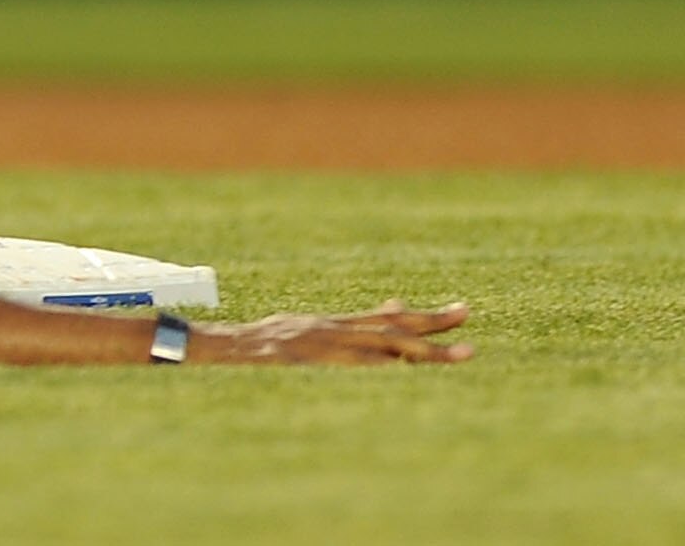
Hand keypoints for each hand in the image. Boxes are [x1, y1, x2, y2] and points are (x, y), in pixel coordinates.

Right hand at [197, 301, 472, 365]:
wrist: (216, 347)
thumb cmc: (257, 347)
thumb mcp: (298, 332)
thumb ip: (336, 331)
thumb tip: (379, 315)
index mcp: (329, 326)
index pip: (384, 319)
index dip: (423, 317)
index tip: (459, 311)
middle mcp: (330, 329)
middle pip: (391, 327)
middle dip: (434, 325)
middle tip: (468, 317)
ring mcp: (320, 345)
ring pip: (382, 346)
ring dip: (426, 351)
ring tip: (464, 353)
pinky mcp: (309, 360)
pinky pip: (353, 366)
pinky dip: (383, 368)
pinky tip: (410, 372)